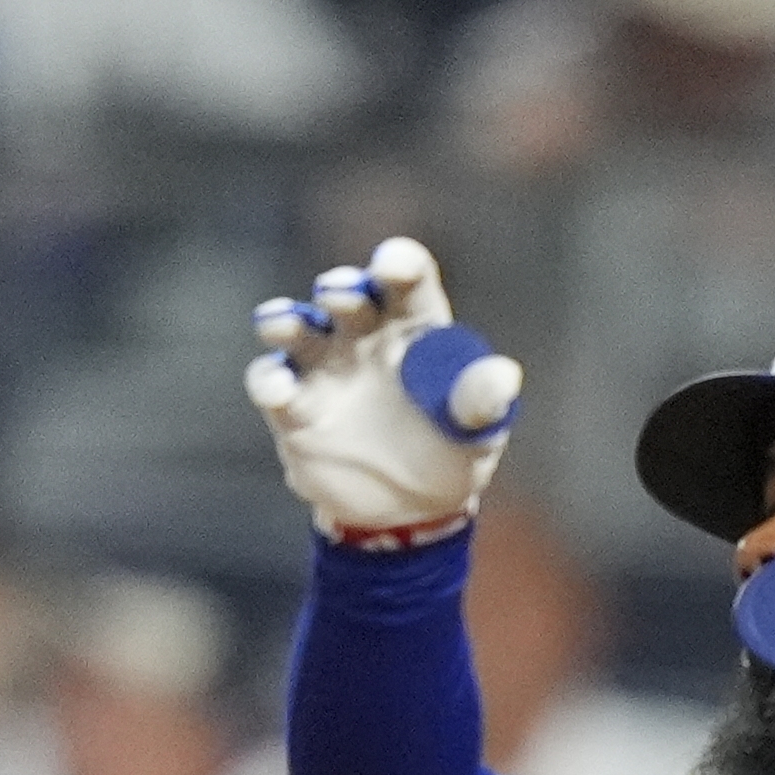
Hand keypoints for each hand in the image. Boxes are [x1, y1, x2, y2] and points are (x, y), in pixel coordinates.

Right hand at [243, 235, 522, 545]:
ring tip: (284, 324)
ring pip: (298, 329)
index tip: (393, 266)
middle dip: (341, 290)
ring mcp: (324, 368)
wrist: (410, 511)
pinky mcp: (294, 408)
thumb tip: (504, 376)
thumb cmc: (450, 454)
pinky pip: (272, 384)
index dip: (399, 263)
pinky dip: (270, 382)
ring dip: (287, 320)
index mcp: (413, 329)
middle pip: (347, 297)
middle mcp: (363, 337)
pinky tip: (278, 390)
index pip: (406, 282)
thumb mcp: (476, 433)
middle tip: (342, 296)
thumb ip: (483, 403)